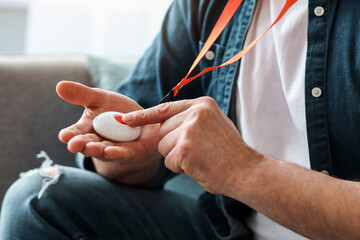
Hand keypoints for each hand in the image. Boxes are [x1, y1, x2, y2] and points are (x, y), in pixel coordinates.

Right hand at [56, 81, 161, 184]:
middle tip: (73, 145)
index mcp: (88, 129)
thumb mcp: (100, 99)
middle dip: (81, 144)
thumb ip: (81, 95)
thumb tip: (59, 85)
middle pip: (87, 144)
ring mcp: (114, 149)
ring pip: (103, 151)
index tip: (63, 136)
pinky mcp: (130, 153)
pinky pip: (123, 153)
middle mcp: (98, 142)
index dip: (70, 134)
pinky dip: (116, 153)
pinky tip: (110, 152)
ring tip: (90, 148)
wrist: (143, 122)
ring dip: (97, 150)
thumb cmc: (116, 111)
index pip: (76, 132)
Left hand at [122, 97, 264, 194]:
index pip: (164, 108)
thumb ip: (190, 119)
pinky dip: (180, 168)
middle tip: (198, 152)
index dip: (143, 116)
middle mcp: (195, 112)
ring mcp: (189, 129)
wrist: (246, 171)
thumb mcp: (214, 125)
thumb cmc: (230, 152)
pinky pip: (169, 161)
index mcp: (202, 104)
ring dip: (176, 157)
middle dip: (172, 145)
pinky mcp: (185, 147)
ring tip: (200, 158)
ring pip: (163, 146)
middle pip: (162, 131)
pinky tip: (198, 166)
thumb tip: (162, 124)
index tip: (125, 119)